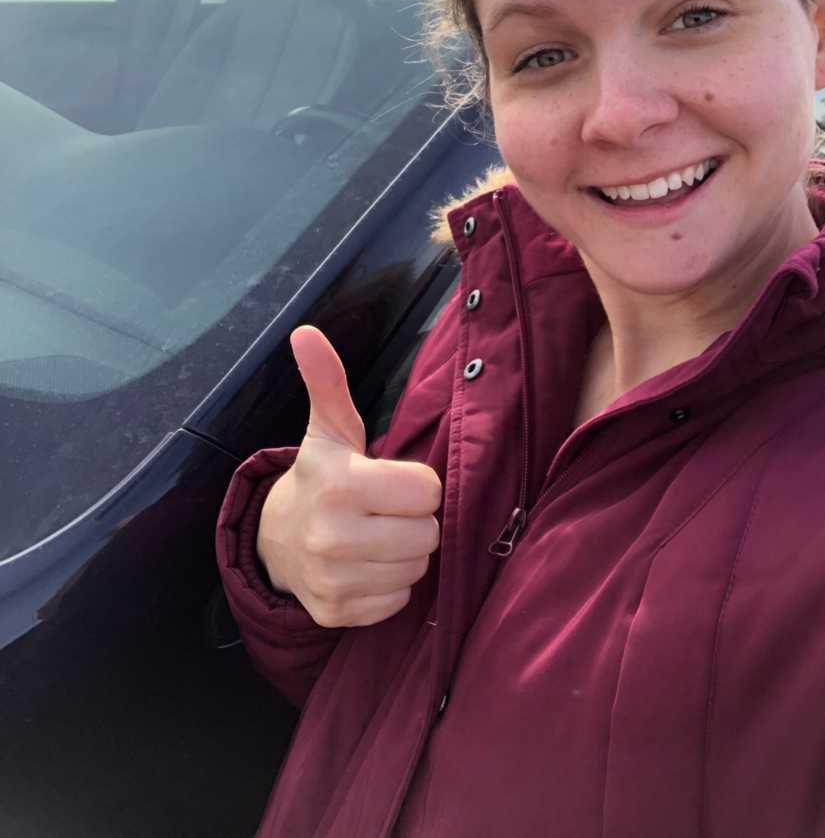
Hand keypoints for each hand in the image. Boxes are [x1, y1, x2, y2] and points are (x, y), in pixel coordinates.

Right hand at [256, 326, 441, 626]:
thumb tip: (305, 331)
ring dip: (405, 552)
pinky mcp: (337, 614)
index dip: (416, 483)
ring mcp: (333, 581)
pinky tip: (367, 565)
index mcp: (339, 485)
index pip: (427, 490)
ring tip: (377, 534)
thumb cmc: (319, 477)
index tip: (390, 480)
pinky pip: (398, 601)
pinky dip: (390, 586)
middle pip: (428, 533)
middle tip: (386, 509)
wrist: (274, 540)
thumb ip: (327, 380)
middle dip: (414, 519)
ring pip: (417, 568)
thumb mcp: (328, 428)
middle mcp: (333, 537)